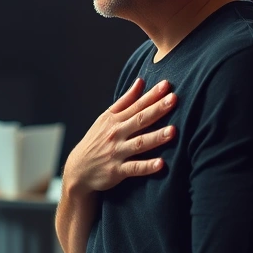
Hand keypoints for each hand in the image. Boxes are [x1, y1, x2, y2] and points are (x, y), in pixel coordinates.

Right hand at [63, 78, 176, 193]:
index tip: (167, 85)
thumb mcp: (106, 118)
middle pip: (140, 120)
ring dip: (156, 137)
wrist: (79, 169)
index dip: (152, 95)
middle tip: (173, 99)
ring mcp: (117, 152)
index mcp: (115, 120)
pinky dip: (147, 166)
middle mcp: (116, 134)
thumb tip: (140, 81)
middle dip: (157, 109)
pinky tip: (161, 164)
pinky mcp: (117, 171)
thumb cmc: (96, 140)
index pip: (136, 105)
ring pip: (139, 143)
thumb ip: (125, 101)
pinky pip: (134, 168)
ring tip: (173, 131)